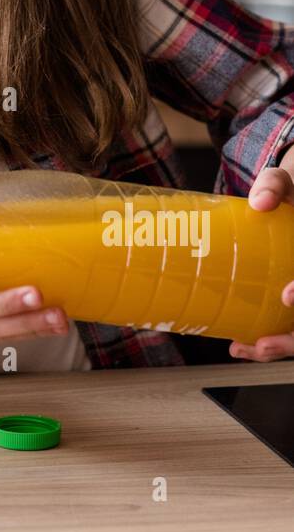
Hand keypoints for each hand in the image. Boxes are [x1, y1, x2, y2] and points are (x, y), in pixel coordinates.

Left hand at [229, 156, 293, 361]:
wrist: (292, 200)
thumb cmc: (291, 194)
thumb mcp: (286, 181)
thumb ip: (275, 185)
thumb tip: (260, 202)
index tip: (287, 297)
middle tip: (265, 342)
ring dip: (283, 347)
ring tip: (249, 349)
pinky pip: (290, 329)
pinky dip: (271, 343)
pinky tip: (243, 346)